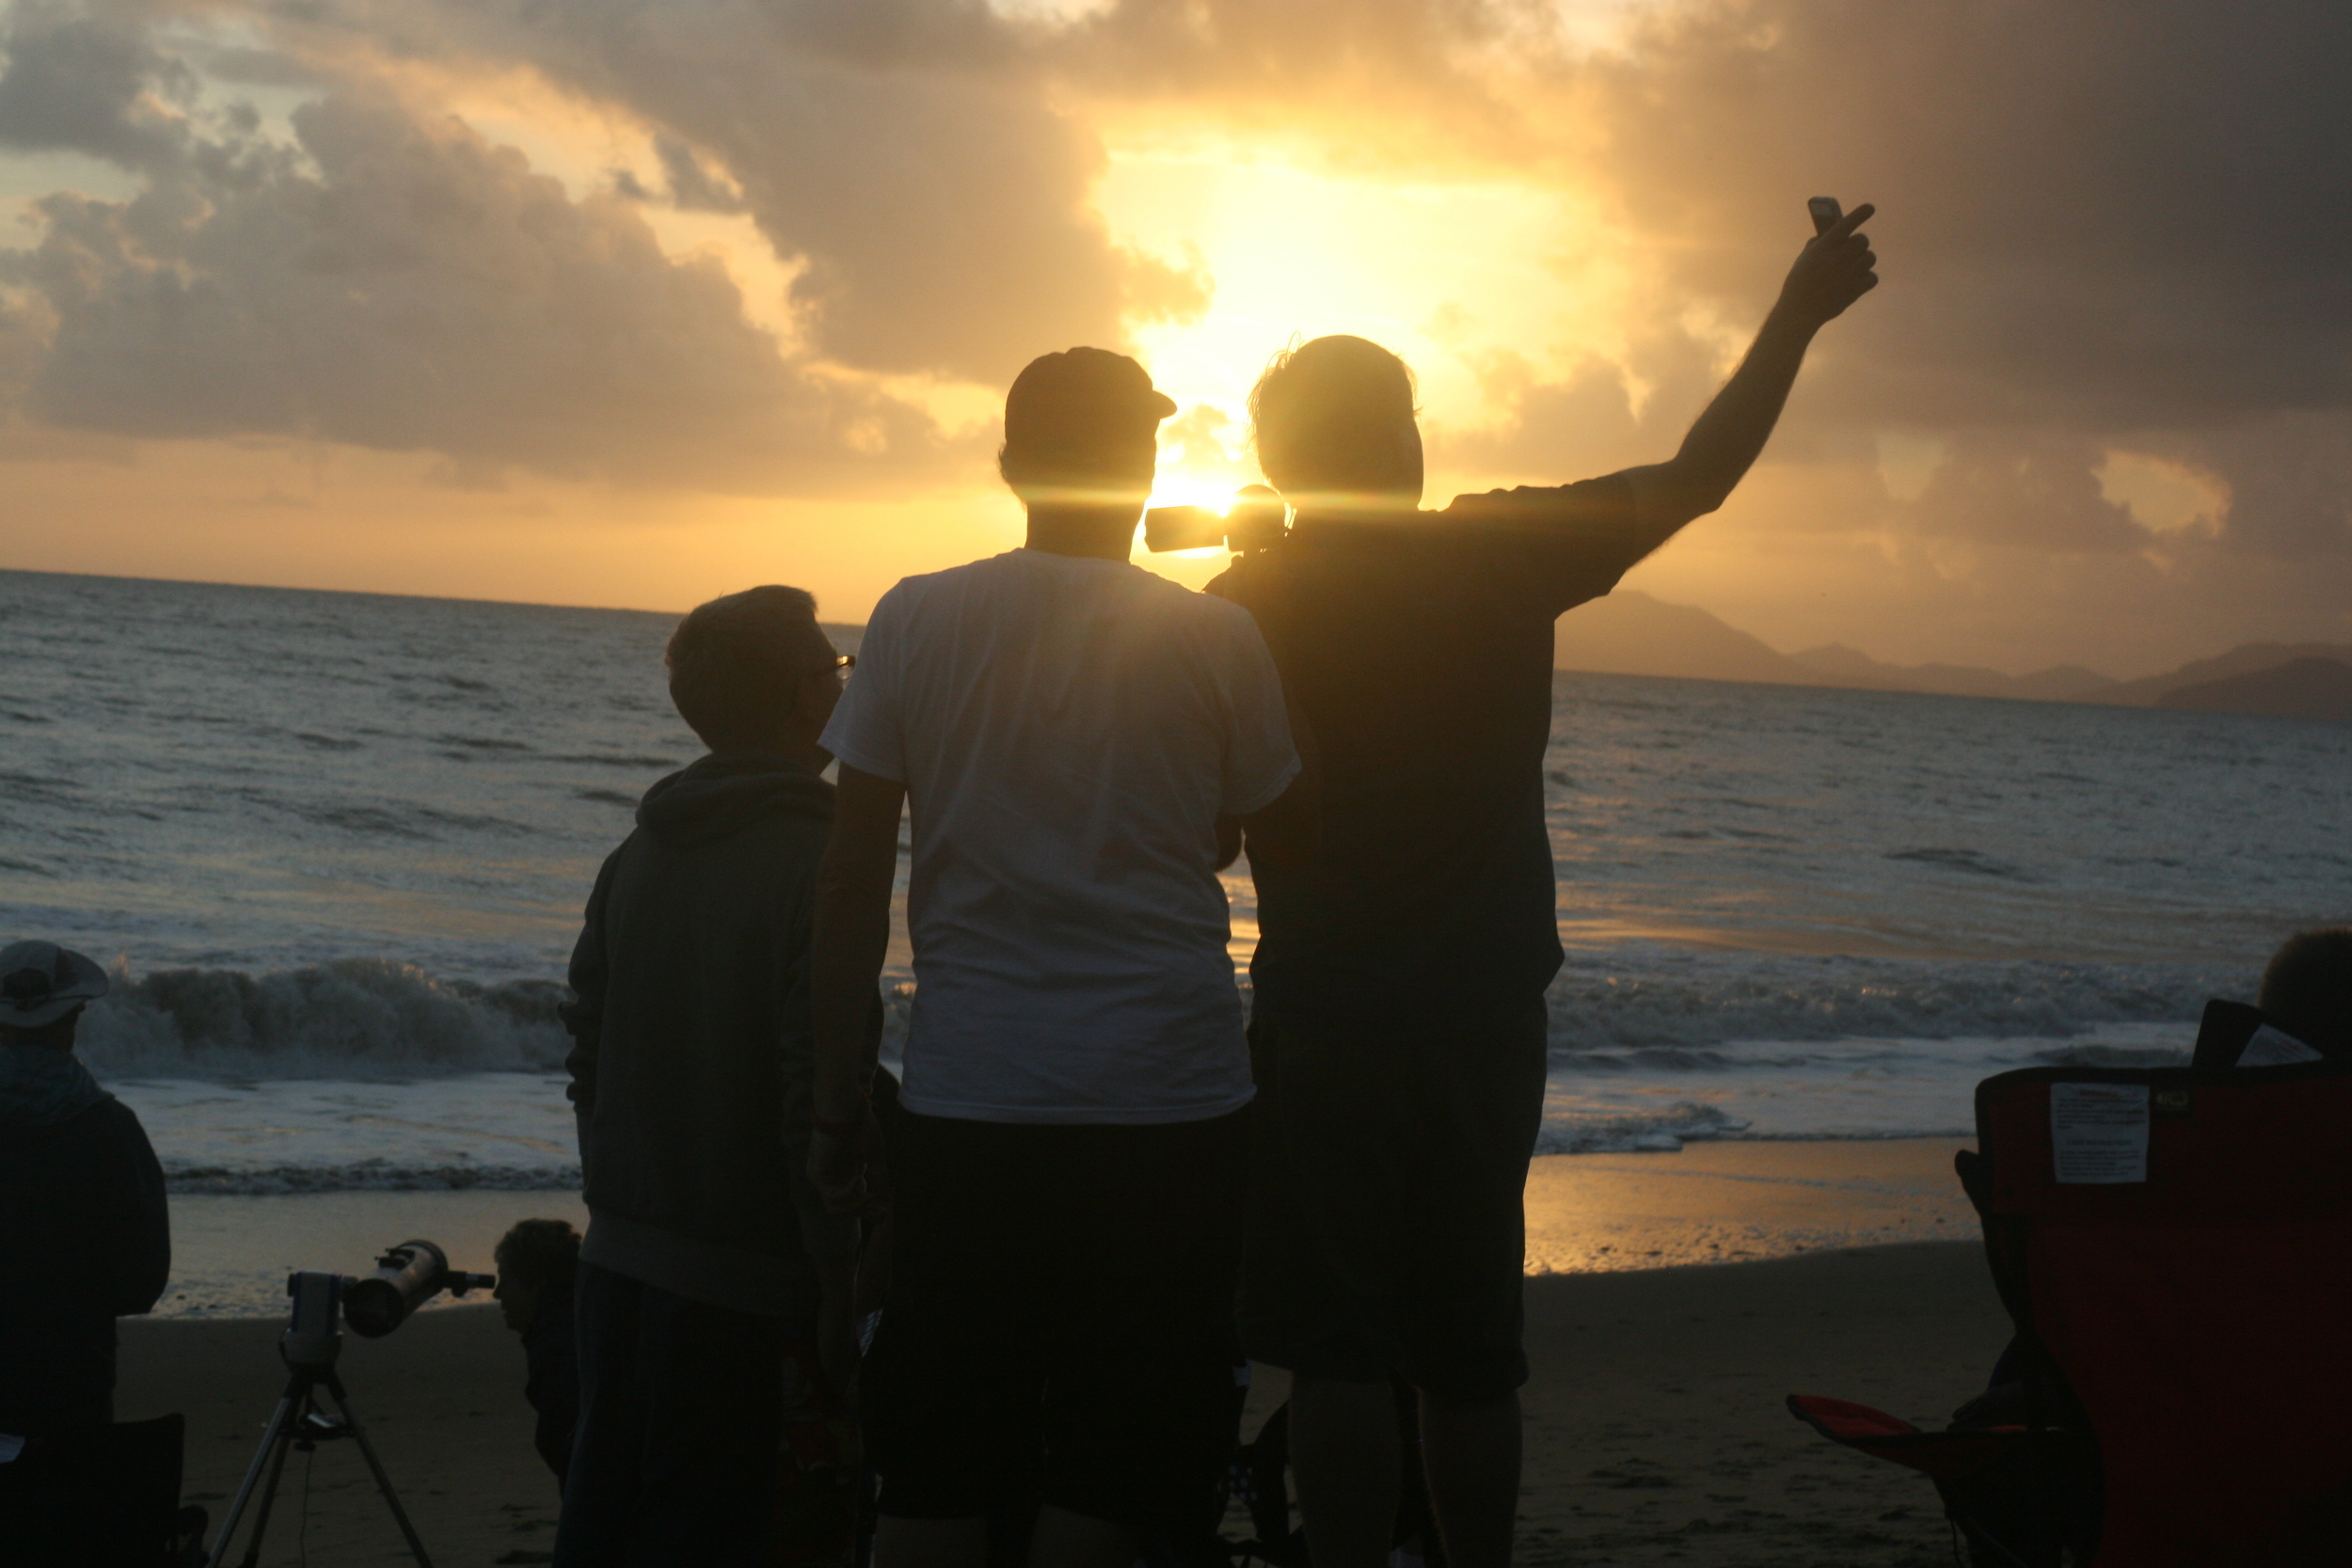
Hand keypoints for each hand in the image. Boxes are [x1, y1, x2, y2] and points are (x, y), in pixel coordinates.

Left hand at [808, 1104, 889, 1218]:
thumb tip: (887, 1200)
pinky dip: (850, 1191)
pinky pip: (833, 1197)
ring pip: (836, 1209)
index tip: (886, 1212)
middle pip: (843, 1209)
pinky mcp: (815, 1174)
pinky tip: (860, 1176)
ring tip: (867, 1186)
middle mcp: (831, 1177)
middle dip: (865, 1211)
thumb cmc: (860, 1126)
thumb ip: (879, 1178)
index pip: (852, 1201)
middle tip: (881, 1208)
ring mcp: (821, 1177)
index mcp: (844, 1172)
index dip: (869, 1210)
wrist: (845, 1109)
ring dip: (857, 1202)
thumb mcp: (875, 1157)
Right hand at [1776, 201, 1878, 325]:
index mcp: (1825, 245)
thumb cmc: (1799, 284)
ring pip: (1870, 258)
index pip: (1848, 223)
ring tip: (1853, 268)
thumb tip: (1828, 234)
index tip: (1870, 208)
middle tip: (1853, 251)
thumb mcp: (1804, 259)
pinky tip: (1857, 282)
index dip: (1861, 214)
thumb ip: (1817, 245)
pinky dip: (1867, 279)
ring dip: (1864, 261)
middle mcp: (1839, 256)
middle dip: (1859, 244)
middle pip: (1863, 240)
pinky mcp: (1856, 289)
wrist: (1799, 312)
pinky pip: (1873, 277)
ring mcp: (1849, 273)